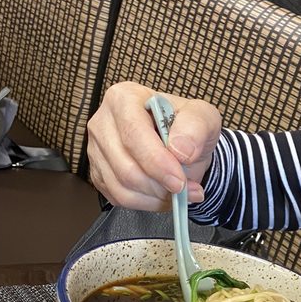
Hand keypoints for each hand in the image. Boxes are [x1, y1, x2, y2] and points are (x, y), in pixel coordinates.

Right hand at [87, 81, 221, 208]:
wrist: (181, 143)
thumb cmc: (187, 126)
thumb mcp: (203, 117)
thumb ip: (196, 127)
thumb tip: (181, 150)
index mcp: (124, 98)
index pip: (133, 135)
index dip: (157, 163)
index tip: (180, 180)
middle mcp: (103, 123)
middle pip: (125, 167)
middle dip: (159, 186)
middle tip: (184, 189)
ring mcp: (97, 150)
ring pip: (121, 186)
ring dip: (154, 197)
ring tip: (178, 193)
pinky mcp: (98, 173)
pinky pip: (118, 197)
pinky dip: (146, 203)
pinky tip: (163, 196)